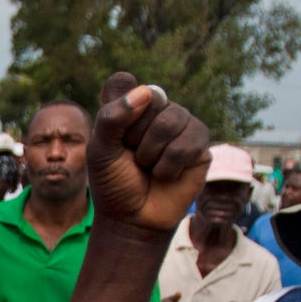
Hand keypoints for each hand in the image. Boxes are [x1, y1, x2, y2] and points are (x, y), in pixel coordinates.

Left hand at [88, 72, 211, 235]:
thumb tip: (146, 92)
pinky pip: (187, 144)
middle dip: (134, 136)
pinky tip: (165, 175)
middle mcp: (158, 109)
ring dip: (151, 153)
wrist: (131, 218)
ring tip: (148, 167)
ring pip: (171, 120)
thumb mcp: (100, 150)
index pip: (123, 83)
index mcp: (130, 104)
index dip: (117, 110)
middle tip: (132, 157)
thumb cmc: (113, 182)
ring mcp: (182, 124)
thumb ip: (112, 117)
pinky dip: (169, 165)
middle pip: (150, 99)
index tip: (113, 136)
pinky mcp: (200, 144)